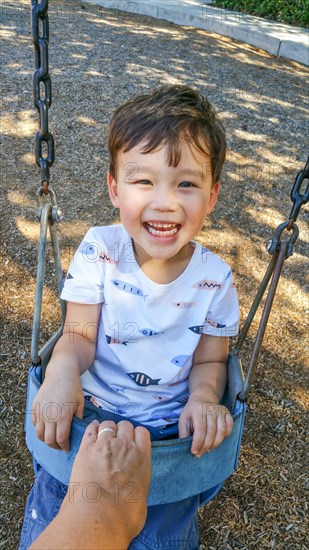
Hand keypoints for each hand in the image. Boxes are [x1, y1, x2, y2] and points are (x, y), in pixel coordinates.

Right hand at [32, 366, 83, 450]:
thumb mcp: (80, 403)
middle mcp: (50, 416)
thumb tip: (78, 431)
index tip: (67, 447)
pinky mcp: (35, 406)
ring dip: (45, 439)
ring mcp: (41, 411)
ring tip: (52, 439)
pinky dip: (39, 429)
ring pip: (39, 434)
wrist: (61, 373)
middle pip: (49, 440)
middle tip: (60, 446)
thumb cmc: (73, 388)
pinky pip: (34, 424)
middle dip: (55, 446)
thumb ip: (79, 419)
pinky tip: (46, 428)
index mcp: (63, 416)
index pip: (61, 439)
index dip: (64, 446)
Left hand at [66, 420, 151, 540]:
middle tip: (116, 442)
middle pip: (125, 425)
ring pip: (107, 424)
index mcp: (142, 457)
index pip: (142, 433)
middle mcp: (125, 446)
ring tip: (102, 437)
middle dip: (121, 431)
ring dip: (106, 429)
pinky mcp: (86, 449)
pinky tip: (91, 431)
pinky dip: (92, 429)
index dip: (136, 436)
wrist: (99, 515)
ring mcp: (105, 445)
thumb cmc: (124, 515)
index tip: (132, 442)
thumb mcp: (141, 497)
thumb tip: (134, 488)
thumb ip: (139, 483)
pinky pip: (90, 430)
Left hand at [178, 395, 232, 456]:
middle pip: (211, 432)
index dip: (198, 442)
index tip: (194, 452)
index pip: (200, 429)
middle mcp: (210, 409)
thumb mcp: (183, 420)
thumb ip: (183, 433)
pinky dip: (225, 437)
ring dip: (215, 444)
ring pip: (221, 431)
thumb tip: (185, 447)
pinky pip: (229, 427)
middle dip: (205, 446)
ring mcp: (220, 411)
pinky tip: (217, 441)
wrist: (202, 399)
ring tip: (208, 449)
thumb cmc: (192, 412)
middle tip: (200, 453)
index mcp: (198, 410)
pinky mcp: (227, 413)